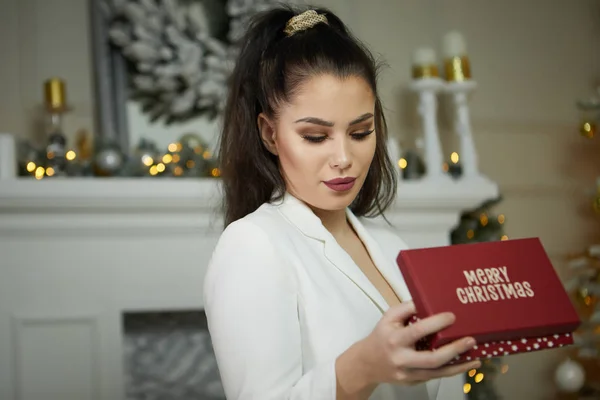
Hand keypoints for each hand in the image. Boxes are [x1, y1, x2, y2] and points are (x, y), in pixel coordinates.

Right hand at [358, 301, 480, 385]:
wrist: (366, 364)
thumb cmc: (381, 336)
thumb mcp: (388, 318)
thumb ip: (406, 308)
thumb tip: (428, 300)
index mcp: (395, 339)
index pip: (417, 331)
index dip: (436, 323)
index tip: (452, 316)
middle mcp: (402, 358)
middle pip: (431, 359)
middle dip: (453, 350)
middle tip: (471, 340)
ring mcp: (408, 374)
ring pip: (437, 373)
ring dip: (458, 365)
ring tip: (475, 357)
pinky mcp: (413, 382)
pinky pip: (435, 377)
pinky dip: (451, 371)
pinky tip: (464, 364)